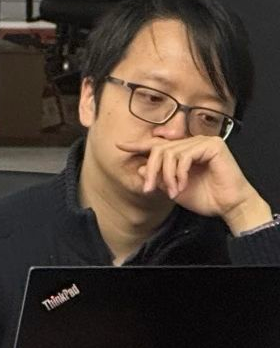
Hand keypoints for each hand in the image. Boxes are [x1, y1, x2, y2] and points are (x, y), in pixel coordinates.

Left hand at [135, 136, 269, 229]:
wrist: (227, 205)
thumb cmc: (204, 197)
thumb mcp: (173, 189)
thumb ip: (158, 178)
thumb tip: (140, 168)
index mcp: (184, 151)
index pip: (158, 144)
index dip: (139, 145)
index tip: (120, 146)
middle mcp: (193, 142)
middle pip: (159, 149)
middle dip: (152, 171)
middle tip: (149, 189)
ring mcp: (204, 142)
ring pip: (170, 153)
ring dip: (167, 176)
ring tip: (173, 192)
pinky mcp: (213, 146)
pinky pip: (184, 156)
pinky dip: (179, 174)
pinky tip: (181, 186)